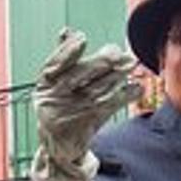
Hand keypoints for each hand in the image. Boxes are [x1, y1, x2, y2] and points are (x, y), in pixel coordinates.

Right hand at [31, 29, 136, 180]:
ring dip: (116, 77)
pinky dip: (124, 96)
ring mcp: (69, 115)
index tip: (82, 38)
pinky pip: (108, 108)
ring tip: (131, 63)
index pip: (53, 65)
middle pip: (77, 77)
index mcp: (43, 86)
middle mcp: (52, 101)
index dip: (67, 52)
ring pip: (95, 91)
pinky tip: (136, 87)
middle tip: (119, 53)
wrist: (58, 148)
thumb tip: (67, 32)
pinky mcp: (86, 127)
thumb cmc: (58, 106)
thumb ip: (62, 59)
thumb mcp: (52, 84)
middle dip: (100, 63)